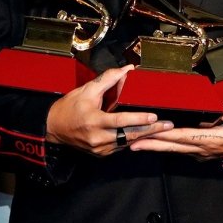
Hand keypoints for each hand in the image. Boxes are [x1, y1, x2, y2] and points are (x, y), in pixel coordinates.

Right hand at [45, 65, 173, 155]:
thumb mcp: (87, 90)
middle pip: (129, 135)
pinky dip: (133, 140)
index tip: (153, 116)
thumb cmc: (70, 106)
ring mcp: (100, 148)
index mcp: (94, 121)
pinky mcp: (101, 153)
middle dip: (150, 131)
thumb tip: (127, 69)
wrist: (53, 128)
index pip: (120, 121)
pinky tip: (145, 134)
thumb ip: (108, 79)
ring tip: (162, 130)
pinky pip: (120, 146)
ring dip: (145, 136)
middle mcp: (98, 138)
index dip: (138, 119)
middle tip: (168, 125)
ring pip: (127, 143)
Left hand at [129, 103, 222, 160]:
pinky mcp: (202, 151)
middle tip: (130, 141)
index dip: (163, 134)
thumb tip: (217, 104)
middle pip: (171, 146)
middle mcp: (202, 147)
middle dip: (150, 143)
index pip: (181, 136)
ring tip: (136, 143)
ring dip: (155, 146)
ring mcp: (201, 151)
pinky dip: (166, 146)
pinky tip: (157, 143)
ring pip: (173, 149)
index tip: (147, 131)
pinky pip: (179, 149)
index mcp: (210, 138)